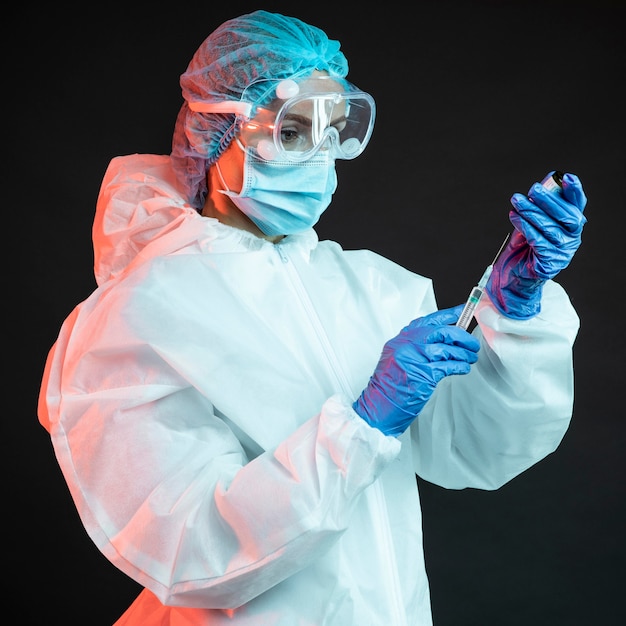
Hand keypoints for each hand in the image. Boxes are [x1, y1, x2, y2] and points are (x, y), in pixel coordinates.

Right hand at [352, 306, 479, 435]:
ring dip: (464, 354)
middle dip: (462, 337)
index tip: (464, 311)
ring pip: (448, 350)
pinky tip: (463, 368)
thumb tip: (445, 338)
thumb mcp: (399, 357)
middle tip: (472, 343)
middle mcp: (407, 344)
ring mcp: (415, 358)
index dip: (449, 314)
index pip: (429, 320)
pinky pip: (448, 366)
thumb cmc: (390, 384)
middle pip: (442, 332)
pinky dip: (460, 366)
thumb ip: (417, 345)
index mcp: (402, 338)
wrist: (378, 405)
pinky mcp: (423, 374)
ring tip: (470, 358)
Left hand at [485, 172, 586, 318]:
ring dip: (531, 212)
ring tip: (517, 201)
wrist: (512, 276)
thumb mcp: (530, 223)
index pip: (577, 206)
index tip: (567, 178)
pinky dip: (525, 226)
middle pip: (567, 217)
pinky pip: (538, 241)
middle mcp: (571, 239)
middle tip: (532, 189)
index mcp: (570, 227)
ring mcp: (562, 253)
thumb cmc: (523, 247)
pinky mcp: (549, 264)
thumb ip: (537, 208)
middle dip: (549, 201)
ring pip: (550, 228)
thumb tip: (539, 188)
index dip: (574, 192)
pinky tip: (514, 217)